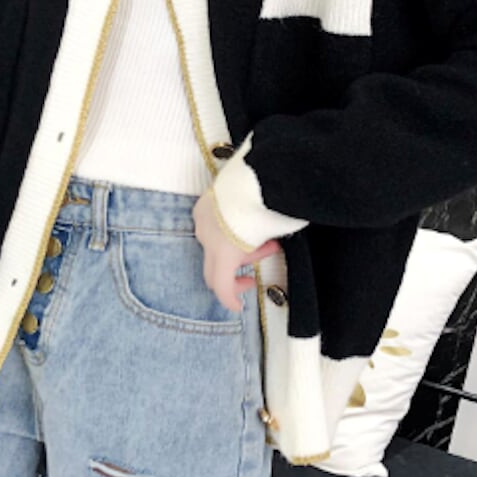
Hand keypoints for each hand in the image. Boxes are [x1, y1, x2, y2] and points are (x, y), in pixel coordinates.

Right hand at [193, 188, 280, 313]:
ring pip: (214, 243)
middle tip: (259, 262)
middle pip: (216, 267)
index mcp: (224, 252)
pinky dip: (225, 227)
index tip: (237, 305)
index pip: (220, 286)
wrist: (260, 171)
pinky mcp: (203, 203)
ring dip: (233, 246)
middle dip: (238, 269)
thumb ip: (264, 247)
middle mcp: (208, 238)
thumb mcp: (274, 234)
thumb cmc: (269, 205)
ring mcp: (203, 219)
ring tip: (260, 234)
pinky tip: (241, 218)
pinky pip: (210, 223)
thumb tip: (267, 244)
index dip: (229, 299)